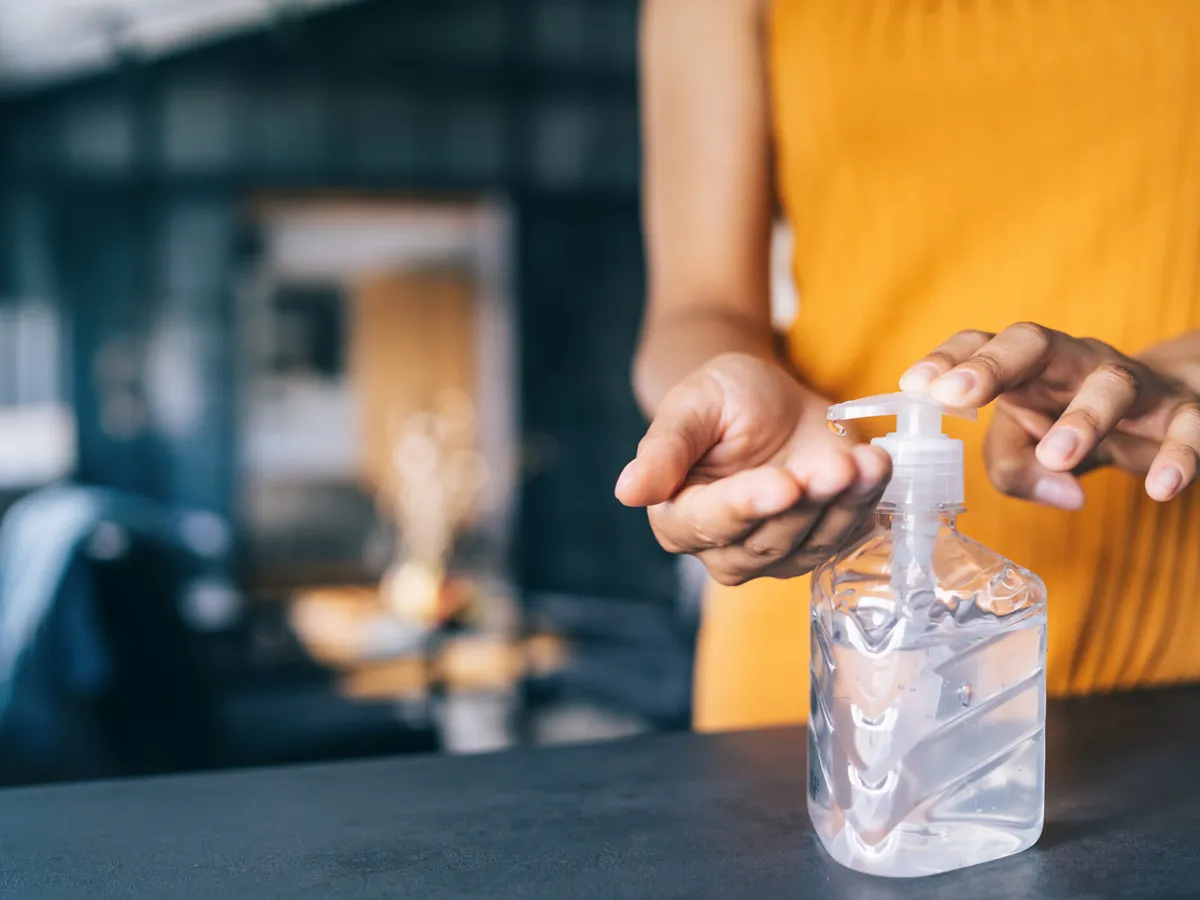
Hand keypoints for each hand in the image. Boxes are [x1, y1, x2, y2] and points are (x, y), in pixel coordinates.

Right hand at [615, 353, 891, 584]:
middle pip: (766, 542)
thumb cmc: (719, 399)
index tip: (782, 484)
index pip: (710, 523)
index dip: (747, 506)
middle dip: (807, 503)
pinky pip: (845, 532)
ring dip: (843, 504)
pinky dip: (866, 500)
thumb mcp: (690, 406)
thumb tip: (627, 492)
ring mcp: (774, 553)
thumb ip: (664, 448)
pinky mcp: (818, 543)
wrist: (765, 400)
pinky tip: (874, 464)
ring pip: (810, 543)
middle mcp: (723, 548)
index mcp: (677, 517)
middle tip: (836, 466)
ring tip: (863, 461)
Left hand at [899, 323, 1199, 508]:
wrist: (1163, 415)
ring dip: (1083, 418)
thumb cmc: (1067, 425)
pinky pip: (1187, 426)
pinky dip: (1177, 455)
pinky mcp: (1181, 412)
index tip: (915, 385)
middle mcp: (1072, 361)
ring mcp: (1128, 382)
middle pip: (1034, 342)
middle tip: (960, 394)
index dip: (947, 360)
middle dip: (994, 364)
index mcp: (1023, 366)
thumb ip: (1014, 468)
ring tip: (1058, 457)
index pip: (979, 343)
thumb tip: (1059, 491)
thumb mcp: (1025, 448)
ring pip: (1110, 383)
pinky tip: (1161, 487)